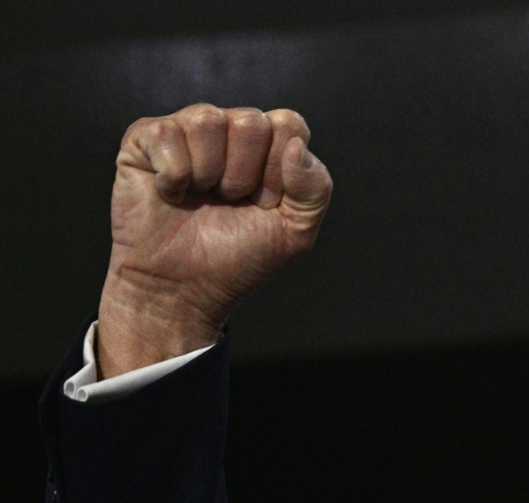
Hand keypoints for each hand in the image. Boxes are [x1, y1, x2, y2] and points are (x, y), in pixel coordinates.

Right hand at [97, 103, 332, 376]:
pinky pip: (167, 134)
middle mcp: (229, 130)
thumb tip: (296, 146)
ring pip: (207, 120)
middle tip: (229, 202)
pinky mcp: (145, 139)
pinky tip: (171, 194)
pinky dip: (173, 176)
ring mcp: (187, 130)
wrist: (183, 288)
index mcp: (269, 146)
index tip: (266, 204)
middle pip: (251, 121)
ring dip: (208, 174)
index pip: (289, 124)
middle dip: (244, 174)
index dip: (279, 171)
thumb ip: (315, 188)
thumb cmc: (238, 258)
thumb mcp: (295, 232)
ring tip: (200, 198)